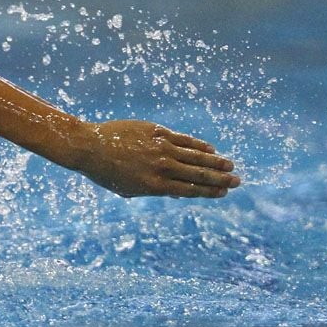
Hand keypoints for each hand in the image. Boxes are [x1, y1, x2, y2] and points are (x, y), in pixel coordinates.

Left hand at [75, 120, 238, 198]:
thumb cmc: (106, 173)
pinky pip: (183, 139)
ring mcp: (160, 149)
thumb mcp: (129, 189)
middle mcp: (161, 168)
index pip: (189, 190)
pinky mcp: (156, 132)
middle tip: (237, 181)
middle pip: (197, 174)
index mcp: (154, 186)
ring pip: (195, 156)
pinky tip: (210, 149)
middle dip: (219, 179)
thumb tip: (178, 192)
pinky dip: (198, 145)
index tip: (223, 193)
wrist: (90, 148)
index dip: (208, 192)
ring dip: (215, 161)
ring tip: (230, 165)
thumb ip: (154, 190)